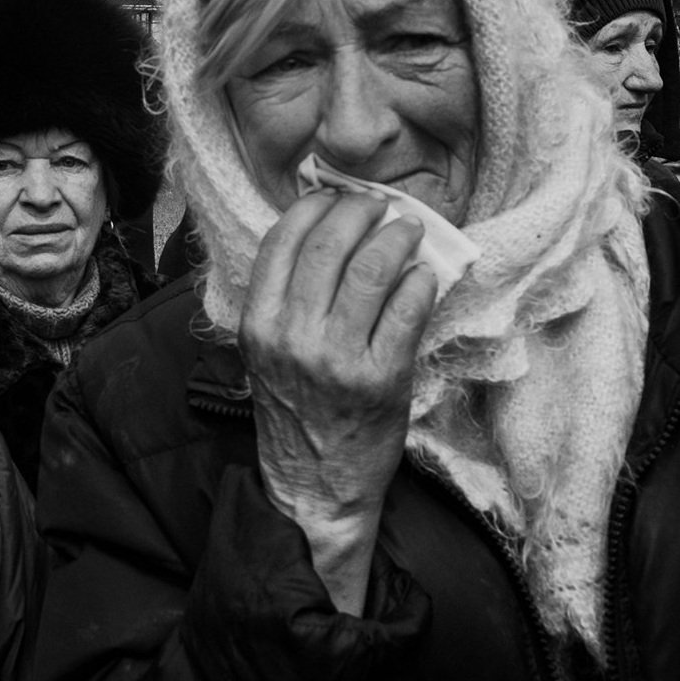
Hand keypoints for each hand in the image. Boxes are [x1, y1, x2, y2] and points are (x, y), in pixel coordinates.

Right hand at [239, 189, 435, 612]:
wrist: (315, 483)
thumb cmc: (295, 410)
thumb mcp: (267, 353)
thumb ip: (284, 301)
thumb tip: (325, 233)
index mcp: (257, 325)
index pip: (282, 242)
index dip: (313, 207)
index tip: (335, 197)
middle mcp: (292, 337)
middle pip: (329, 244)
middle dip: (360, 212)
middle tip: (380, 207)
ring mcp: (337, 357)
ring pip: (371, 269)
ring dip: (396, 238)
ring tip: (408, 231)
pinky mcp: (381, 377)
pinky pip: (408, 309)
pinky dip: (420, 282)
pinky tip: (423, 276)